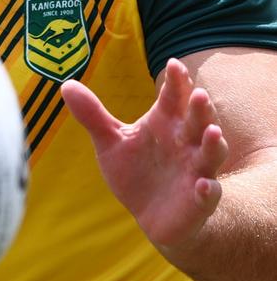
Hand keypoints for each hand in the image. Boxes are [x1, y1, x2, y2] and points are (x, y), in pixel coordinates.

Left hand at [61, 58, 228, 249]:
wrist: (151, 215)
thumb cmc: (136, 172)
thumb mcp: (111, 142)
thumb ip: (93, 115)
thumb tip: (66, 85)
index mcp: (166, 123)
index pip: (174, 96)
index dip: (177, 81)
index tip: (174, 64)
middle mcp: (186, 142)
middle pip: (198, 120)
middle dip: (200, 108)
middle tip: (198, 93)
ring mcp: (196, 170)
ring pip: (212, 152)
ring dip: (213, 142)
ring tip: (212, 132)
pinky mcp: (199, 200)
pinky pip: (208, 193)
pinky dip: (208, 189)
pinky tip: (202, 185)